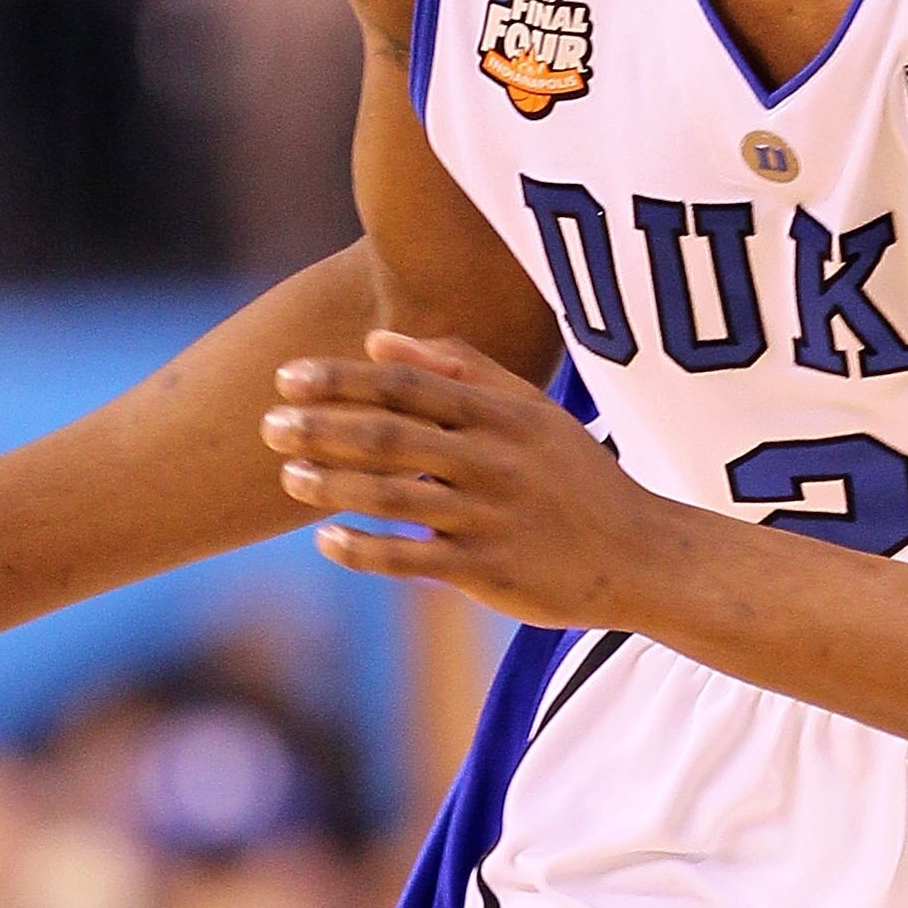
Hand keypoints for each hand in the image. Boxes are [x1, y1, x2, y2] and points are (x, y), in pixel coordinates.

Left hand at [263, 332, 685, 624]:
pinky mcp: (485, 569)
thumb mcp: (531, 410)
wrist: (638, 554)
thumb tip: (377, 339)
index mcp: (499, 414)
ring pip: (392, 497)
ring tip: (285, 475)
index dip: (341, 379)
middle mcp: (491, 461)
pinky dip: (362, 550)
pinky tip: (325, 541)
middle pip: (390, 436)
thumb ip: (460, 367)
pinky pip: (409, 558)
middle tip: (268, 424)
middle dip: (322, 428)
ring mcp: (487, 517)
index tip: (287, 377)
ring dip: (330, 485)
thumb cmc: (576, 477)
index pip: (406, 385)